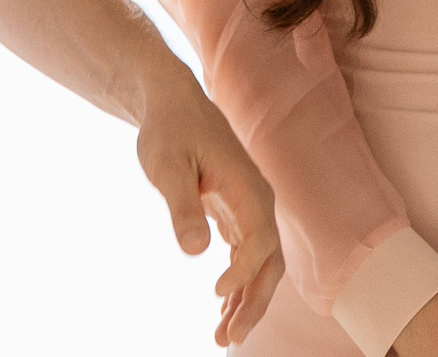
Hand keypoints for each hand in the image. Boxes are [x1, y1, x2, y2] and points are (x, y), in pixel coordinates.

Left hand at [132, 65, 283, 347]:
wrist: (172, 103)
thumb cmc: (169, 131)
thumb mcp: (167, 166)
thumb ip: (181, 206)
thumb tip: (195, 251)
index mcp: (247, 186)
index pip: (258, 240)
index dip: (242, 272)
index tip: (214, 294)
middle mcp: (258, 200)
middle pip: (270, 261)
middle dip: (254, 302)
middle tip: (230, 336)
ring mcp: (251, 208)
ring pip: (262, 264)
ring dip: (247, 300)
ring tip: (224, 335)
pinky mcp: (238, 214)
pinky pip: (248, 257)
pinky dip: (239, 284)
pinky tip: (224, 309)